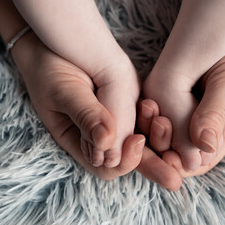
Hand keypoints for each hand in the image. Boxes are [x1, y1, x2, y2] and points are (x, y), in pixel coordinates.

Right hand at [9, 32, 182, 188]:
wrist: (49, 47)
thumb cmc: (49, 69)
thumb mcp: (62, 91)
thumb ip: (84, 115)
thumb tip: (107, 142)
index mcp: (79, 142)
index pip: (105, 166)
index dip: (124, 161)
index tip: (136, 140)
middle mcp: (99, 136)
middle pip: (128, 160)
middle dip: (152, 166)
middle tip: (175, 178)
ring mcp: (113, 120)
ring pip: (139, 139)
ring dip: (155, 139)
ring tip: (165, 125)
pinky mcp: (124, 103)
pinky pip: (142, 117)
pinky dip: (151, 117)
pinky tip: (156, 107)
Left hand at [138, 10, 224, 176]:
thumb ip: (216, 114)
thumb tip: (204, 147)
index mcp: (221, 132)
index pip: (198, 162)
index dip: (181, 166)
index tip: (169, 157)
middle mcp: (197, 127)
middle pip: (174, 153)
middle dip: (162, 147)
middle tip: (161, 124)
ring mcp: (180, 113)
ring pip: (159, 136)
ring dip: (151, 129)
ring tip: (153, 109)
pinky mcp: (165, 98)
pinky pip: (152, 115)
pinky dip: (147, 114)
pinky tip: (147, 103)